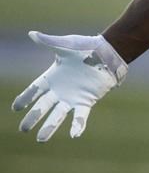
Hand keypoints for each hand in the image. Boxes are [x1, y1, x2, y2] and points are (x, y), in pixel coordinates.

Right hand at [12, 32, 127, 140]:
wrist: (109, 53)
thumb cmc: (87, 47)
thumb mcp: (65, 45)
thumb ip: (48, 42)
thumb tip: (31, 34)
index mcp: (53, 76)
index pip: (35, 89)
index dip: (25, 98)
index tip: (15, 107)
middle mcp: (61, 89)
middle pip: (42, 106)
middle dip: (33, 117)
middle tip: (23, 129)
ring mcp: (73, 96)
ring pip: (58, 115)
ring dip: (50, 127)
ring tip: (40, 139)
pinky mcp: (87, 100)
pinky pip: (81, 115)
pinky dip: (77, 125)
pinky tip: (74, 135)